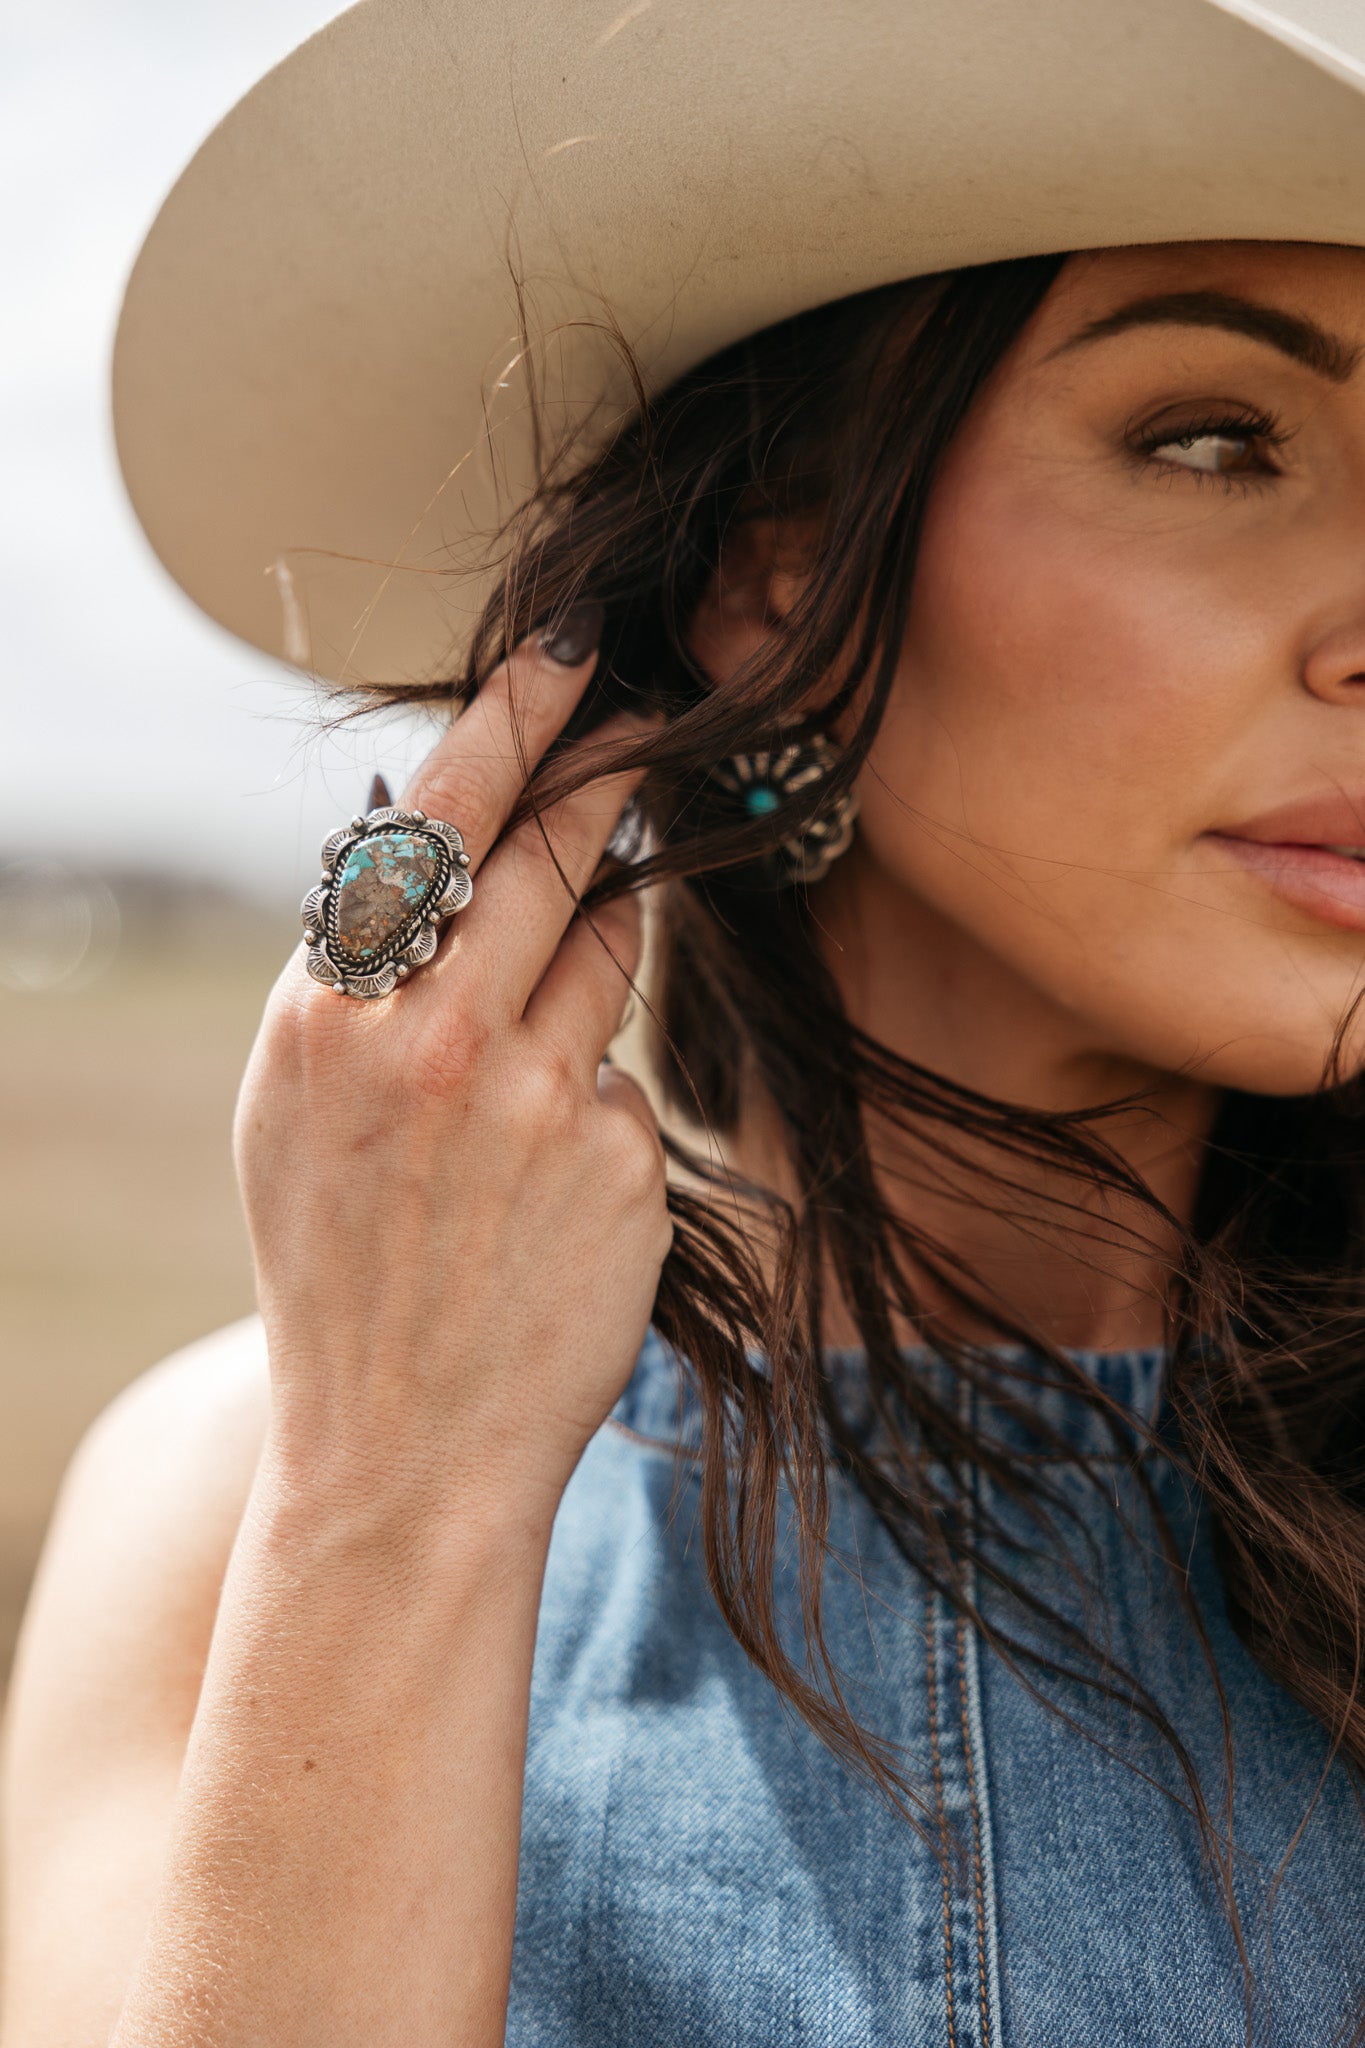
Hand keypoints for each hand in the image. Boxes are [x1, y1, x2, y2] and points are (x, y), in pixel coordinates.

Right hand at [232, 618, 670, 1534]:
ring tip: (540, 1030)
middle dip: (609, 772)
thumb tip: (426, 833)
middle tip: (651, 719)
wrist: (401, 1450)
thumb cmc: (341, 1264)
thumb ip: (357, 974)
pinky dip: (598, 1099)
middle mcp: (430, 1039)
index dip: (521, 715)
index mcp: (328, 1012)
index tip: (578, 650)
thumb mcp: (295, 1107)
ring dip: (607, 937)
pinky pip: (627, 1078)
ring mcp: (533, 1101)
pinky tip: (547, 1187)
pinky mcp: (619, 1162)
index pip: (439, 816)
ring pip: (610, 949)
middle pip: (553, 852)